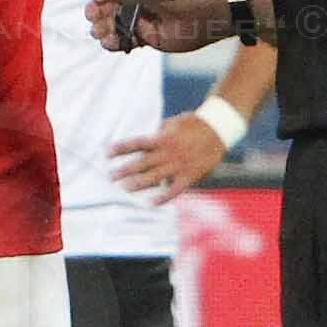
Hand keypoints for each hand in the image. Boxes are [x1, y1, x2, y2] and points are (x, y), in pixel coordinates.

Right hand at [93, 0, 229, 54]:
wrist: (221, 9)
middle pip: (112, 5)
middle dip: (100, 12)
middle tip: (93, 17)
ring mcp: (148, 18)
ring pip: (117, 24)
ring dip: (105, 28)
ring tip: (99, 31)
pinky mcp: (153, 37)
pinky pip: (129, 39)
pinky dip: (117, 41)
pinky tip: (108, 41)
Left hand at [111, 111, 229, 200]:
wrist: (220, 128)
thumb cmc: (194, 124)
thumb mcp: (173, 123)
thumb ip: (158, 133)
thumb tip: (145, 142)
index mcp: (162, 138)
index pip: (136, 144)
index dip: (121, 148)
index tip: (106, 154)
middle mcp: (168, 152)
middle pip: (142, 162)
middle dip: (124, 170)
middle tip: (110, 177)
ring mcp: (179, 164)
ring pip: (154, 176)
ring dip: (138, 183)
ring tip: (124, 188)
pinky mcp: (190, 175)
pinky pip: (175, 189)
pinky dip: (163, 196)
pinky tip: (151, 203)